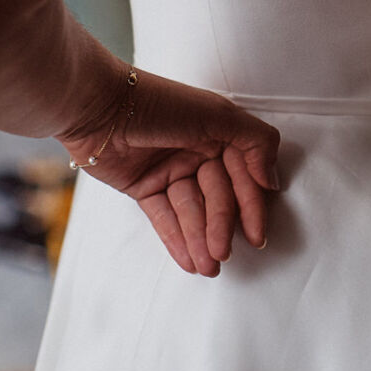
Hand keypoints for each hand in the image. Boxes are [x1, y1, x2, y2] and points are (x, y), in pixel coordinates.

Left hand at [58, 73, 280, 277]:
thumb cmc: (159, 104)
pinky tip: (189, 260)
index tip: (257, 236)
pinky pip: (164, 216)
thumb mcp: (218, 115)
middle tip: (223, 253)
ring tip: (207, 267)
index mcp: (219, 133)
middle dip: (221, 227)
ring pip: (192, 211)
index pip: (243, 176)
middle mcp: (198, 152)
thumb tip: (272, 181)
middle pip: (217, 197)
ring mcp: (170, 170)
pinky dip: (176, 238)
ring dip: (200, 239)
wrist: (98, 106)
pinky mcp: (144, 186)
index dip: (251, 206)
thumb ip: (256, 142)